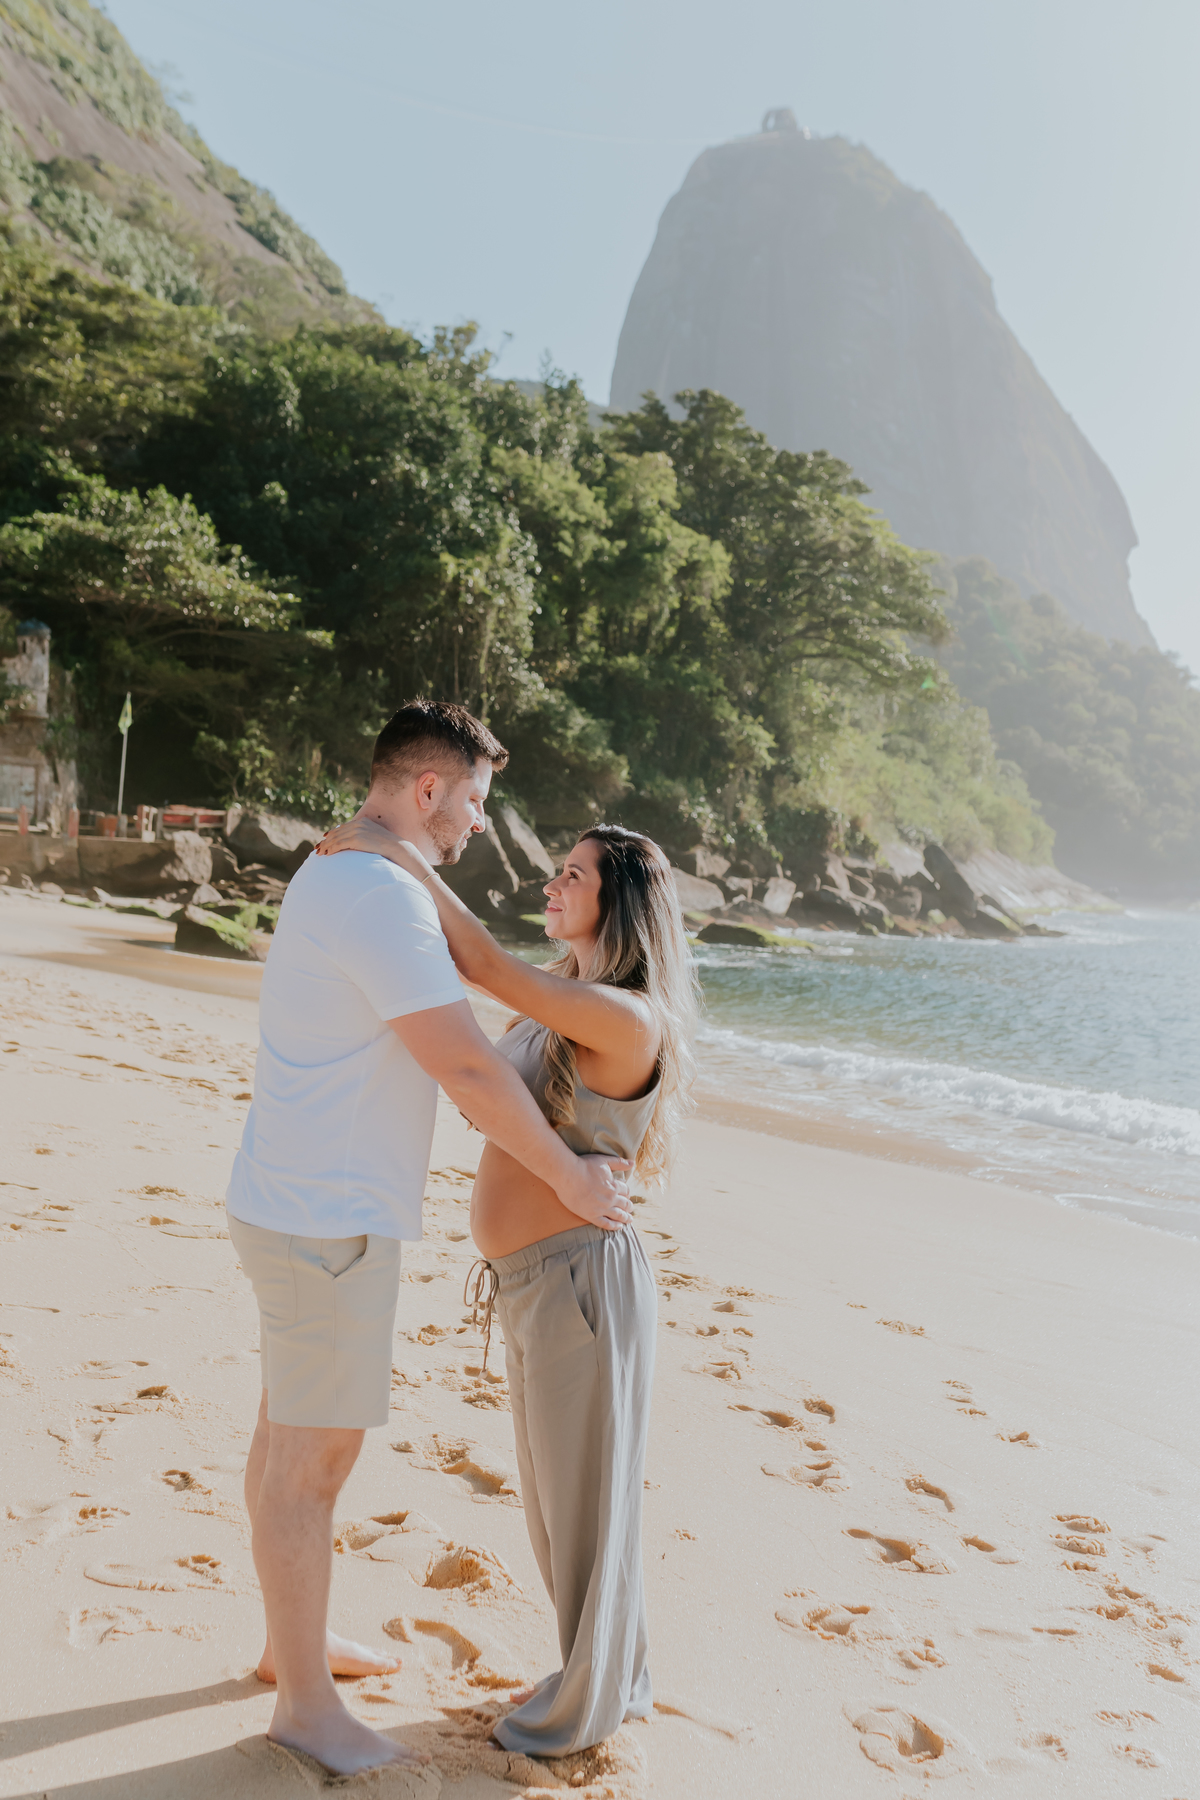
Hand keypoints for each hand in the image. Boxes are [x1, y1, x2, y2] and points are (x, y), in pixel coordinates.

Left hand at [317, 816, 433, 881]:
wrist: (398, 849)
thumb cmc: (390, 848)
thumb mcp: (378, 839)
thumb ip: (368, 839)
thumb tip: (361, 845)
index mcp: (363, 822)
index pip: (344, 826)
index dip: (333, 833)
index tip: (325, 838)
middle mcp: (358, 824)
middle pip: (337, 832)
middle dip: (326, 841)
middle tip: (318, 849)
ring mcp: (357, 831)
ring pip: (336, 838)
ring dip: (326, 846)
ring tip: (320, 853)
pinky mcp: (356, 839)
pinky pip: (339, 844)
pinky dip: (331, 849)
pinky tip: (327, 854)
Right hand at [558, 1155, 633, 1230]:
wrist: (567, 1175)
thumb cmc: (584, 1165)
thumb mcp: (604, 1160)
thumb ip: (619, 1162)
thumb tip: (632, 1163)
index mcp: (614, 1186)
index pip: (626, 1191)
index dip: (627, 1192)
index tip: (626, 1195)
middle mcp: (610, 1198)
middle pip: (625, 1204)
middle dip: (629, 1206)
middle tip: (630, 1209)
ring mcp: (601, 1208)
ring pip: (618, 1215)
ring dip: (626, 1218)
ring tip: (629, 1220)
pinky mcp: (591, 1215)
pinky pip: (606, 1224)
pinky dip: (614, 1226)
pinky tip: (619, 1227)